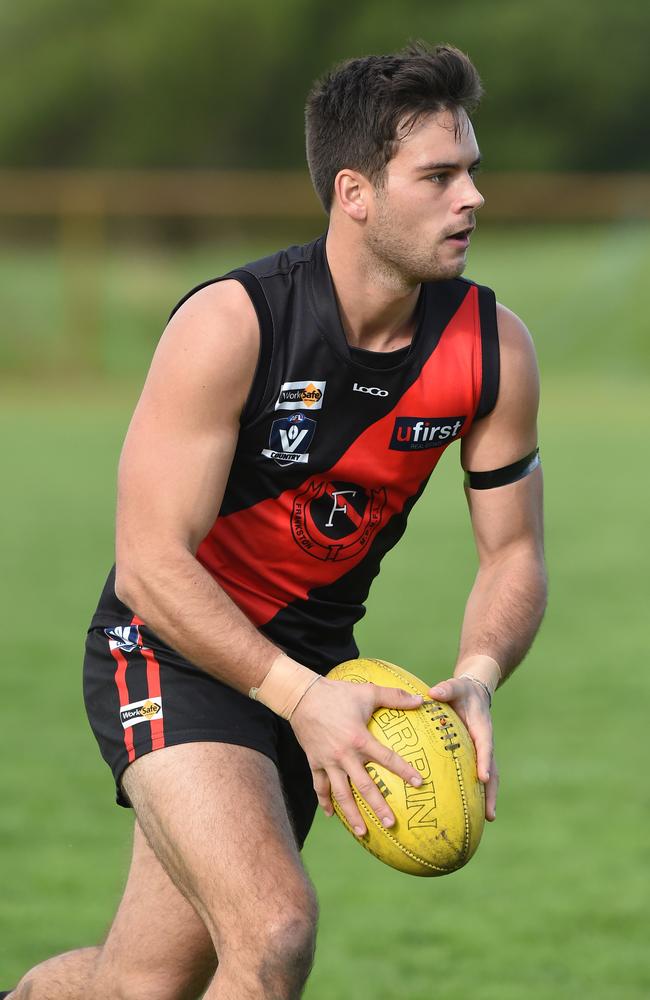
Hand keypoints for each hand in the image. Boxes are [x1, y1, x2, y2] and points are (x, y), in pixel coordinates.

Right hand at [290, 678, 423, 835]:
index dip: (404, 771)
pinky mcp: (314, 762)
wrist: (301, 697)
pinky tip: (331, 815)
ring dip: (352, 814)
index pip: (387, 759)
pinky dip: (324, 801)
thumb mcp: (367, 691)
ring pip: (341, 793)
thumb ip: (394, 696)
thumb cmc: (337, 693)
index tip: (419, 783)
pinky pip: (319, 786)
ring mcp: (327, 761)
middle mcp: (344, 755)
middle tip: (391, 823)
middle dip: (378, 806)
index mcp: (359, 739)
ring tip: (362, 832)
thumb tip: (421, 700)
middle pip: (364, 786)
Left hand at [428, 676, 498, 821]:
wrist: (474, 692)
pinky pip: (476, 775)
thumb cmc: (462, 691)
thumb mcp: (456, 687)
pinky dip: (477, 792)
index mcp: (482, 728)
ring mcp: (481, 752)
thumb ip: (446, 689)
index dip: (485, 762)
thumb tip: (432, 693)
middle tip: (490, 814)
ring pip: (488, 778)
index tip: (484, 777)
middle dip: (491, 793)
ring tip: (487, 819)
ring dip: (488, 797)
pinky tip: (469, 809)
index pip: (485, 747)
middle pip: (492, 771)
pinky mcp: (475, 756)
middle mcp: (485, 743)